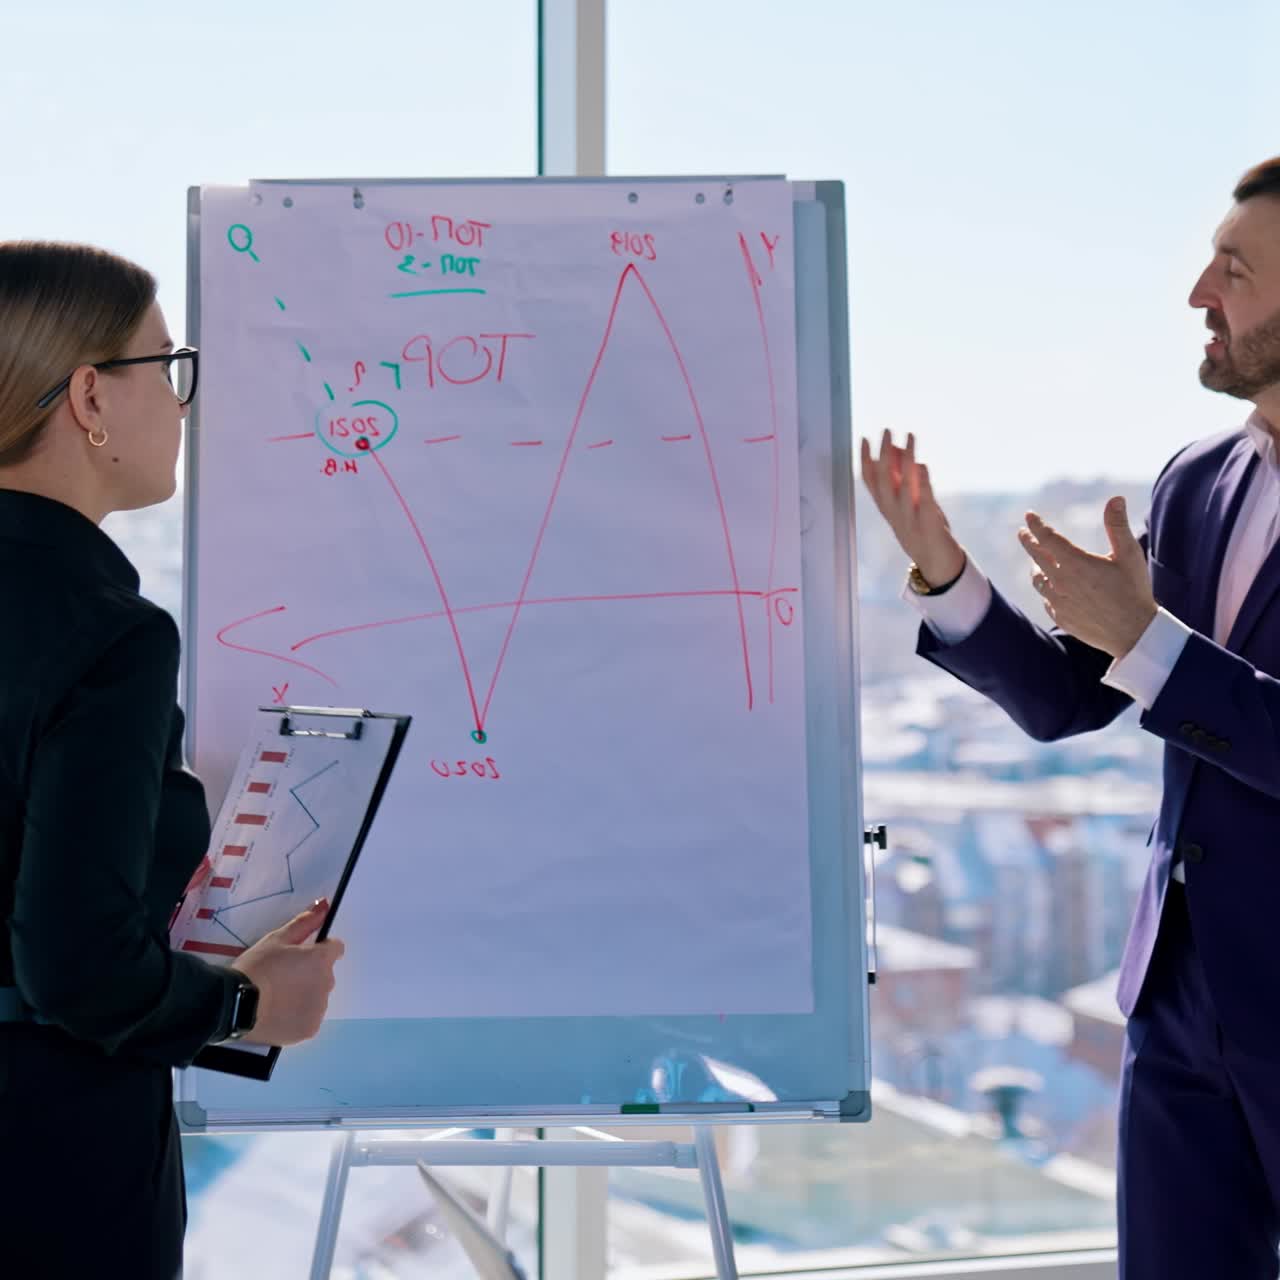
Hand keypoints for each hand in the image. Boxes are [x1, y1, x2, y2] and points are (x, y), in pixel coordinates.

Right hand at [231, 899, 345, 1046]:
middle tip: (282, 976)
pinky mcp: (310, 1030)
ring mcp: (319, 1009)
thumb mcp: (277, 939)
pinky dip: (299, 1015)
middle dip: (310, 973)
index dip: (320, 949)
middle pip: (325, 974)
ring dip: (305, 995)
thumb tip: (325, 905)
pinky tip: (278, 1013)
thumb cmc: (257, 967)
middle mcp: (327, 984)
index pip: (335, 948)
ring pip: (318, 997)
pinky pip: (309, 1018)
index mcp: (321, 960)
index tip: (300, 955)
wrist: (235, 1005)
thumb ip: (304, 923)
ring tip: (277, 997)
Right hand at [860, 430, 965, 585]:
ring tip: (909, 438)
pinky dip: (922, 483)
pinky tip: (922, 465)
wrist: (936, 563)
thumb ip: (903, 478)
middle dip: (883, 454)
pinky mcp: (928, 524)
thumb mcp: (910, 502)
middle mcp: (893, 512)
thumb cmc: (922, 528)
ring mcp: (909, 519)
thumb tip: (899, 449)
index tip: (865, 438)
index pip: (870, 481)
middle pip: (883, 481)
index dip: (865, 460)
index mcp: (886, 507)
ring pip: (903, 487)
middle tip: (886, 431)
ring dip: (905, 461)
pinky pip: (924, 501)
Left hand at [1018, 497, 1156, 657]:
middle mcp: (1061, 582)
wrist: (1134, 633)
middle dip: (1029, 542)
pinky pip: (1046, 600)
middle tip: (1023, 533)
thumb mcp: (1129, 554)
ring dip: (1036, 568)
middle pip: (1037, 557)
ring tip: (1036, 562)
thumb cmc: (1134, 590)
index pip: (1047, 538)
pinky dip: (1046, 590)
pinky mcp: (1061, 617)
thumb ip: (1118, 526)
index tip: (1029, 515)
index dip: (1037, 525)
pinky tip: (1050, 588)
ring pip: (1038, 580)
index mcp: (1075, 563)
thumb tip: (1115, 498)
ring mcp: (1058, 602)